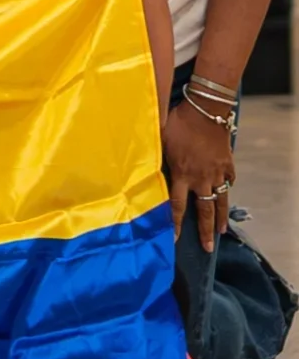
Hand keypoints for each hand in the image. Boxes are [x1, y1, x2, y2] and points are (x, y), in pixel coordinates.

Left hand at [163, 97, 235, 251]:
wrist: (206, 109)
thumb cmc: (177, 121)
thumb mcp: (159, 136)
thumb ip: (151, 152)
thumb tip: (130, 157)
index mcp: (182, 174)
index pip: (176, 206)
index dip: (174, 224)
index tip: (174, 240)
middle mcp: (201, 178)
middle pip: (204, 211)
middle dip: (205, 231)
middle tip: (208, 248)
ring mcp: (217, 171)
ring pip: (221, 200)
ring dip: (221, 217)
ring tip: (221, 231)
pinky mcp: (228, 162)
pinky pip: (229, 179)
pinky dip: (227, 186)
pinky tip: (226, 191)